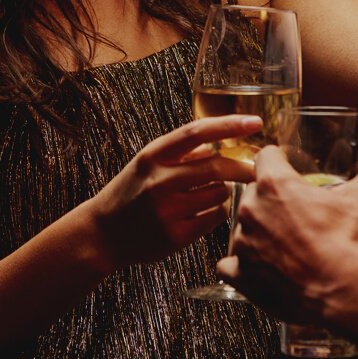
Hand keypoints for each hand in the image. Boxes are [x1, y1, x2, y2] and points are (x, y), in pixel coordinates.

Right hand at [88, 115, 260, 270]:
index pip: (197, 132)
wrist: (102, 234)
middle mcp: (159, 180)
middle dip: (242, 167)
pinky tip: (204, 212)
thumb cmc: (132, 192)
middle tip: (255, 170)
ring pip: (220, 193)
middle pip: (217, 167)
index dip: (229, 125)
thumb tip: (220, 142)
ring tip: (209, 194)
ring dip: (224, 191)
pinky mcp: (175, 236)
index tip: (255, 122)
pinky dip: (218, 212)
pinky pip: (215, 218)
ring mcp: (167, 210)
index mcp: (153, 155)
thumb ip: (182, 152)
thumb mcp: (148, 163)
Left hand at [218, 147, 357, 325]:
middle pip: (253, 193)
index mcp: (275, 185)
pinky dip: (241, 267)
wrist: (347, 291)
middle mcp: (252, 210)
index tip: (286, 166)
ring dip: (259, 233)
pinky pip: (229, 266)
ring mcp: (243, 244)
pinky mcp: (242, 276)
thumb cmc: (351, 243)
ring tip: (285, 245)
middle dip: (271, 200)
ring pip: (242, 229)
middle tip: (294, 213)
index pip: (266, 157)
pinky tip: (259, 270)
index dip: (279, 160)